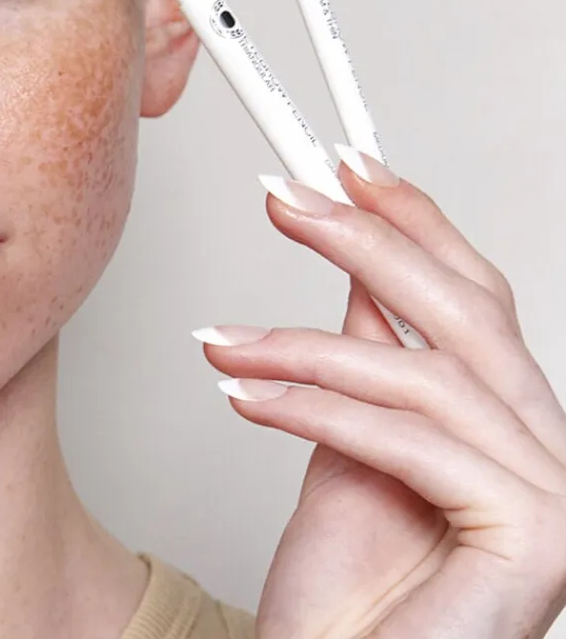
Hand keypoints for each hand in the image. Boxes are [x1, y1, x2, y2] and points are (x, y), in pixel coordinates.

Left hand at [195, 150, 565, 637]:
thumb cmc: (345, 588)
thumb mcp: (349, 440)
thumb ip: (367, 359)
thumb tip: (356, 271)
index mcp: (505, 417)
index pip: (472, 294)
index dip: (413, 219)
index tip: (344, 165)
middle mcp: (545, 446)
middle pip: (463, 311)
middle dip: (365, 239)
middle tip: (283, 198)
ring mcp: (552, 493)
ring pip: (422, 372)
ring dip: (302, 347)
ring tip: (220, 343)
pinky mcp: (533, 536)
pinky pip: (409, 439)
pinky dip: (315, 409)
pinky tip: (243, 395)